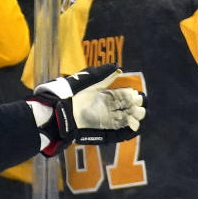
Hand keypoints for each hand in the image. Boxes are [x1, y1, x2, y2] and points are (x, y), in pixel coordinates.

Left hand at [29, 64, 144, 155]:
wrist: (58, 110)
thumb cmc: (71, 93)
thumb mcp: (87, 80)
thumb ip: (103, 74)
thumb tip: (118, 68)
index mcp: (100, 94)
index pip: (120, 95)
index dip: (129, 95)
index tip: (136, 94)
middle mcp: (102, 106)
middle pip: (123, 107)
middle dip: (133, 106)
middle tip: (138, 106)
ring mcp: (101, 118)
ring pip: (122, 118)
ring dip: (132, 117)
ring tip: (138, 115)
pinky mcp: (99, 129)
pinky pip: (115, 130)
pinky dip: (125, 129)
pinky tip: (133, 127)